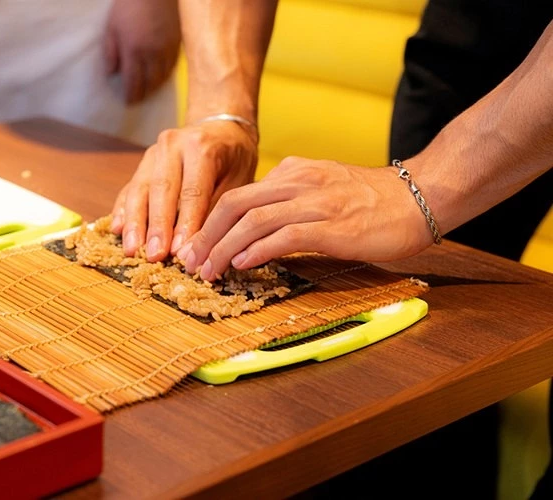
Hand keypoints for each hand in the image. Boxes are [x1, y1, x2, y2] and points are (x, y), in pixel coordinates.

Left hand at [104, 0, 180, 103]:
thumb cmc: (128, 6)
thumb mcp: (111, 27)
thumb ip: (110, 52)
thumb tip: (111, 74)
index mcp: (133, 51)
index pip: (133, 82)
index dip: (131, 95)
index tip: (128, 103)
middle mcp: (152, 54)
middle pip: (150, 83)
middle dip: (144, 94)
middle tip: (138, 99)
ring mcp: (167, 50)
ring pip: (164, 77)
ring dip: (156, 87)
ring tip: (149, 91)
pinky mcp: (177, 43)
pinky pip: (173, 67)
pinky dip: (166, 76)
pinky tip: (161, 77)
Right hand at [111, 120, 257, 261]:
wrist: (221, 128)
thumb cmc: (234, 160)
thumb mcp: (238, 181)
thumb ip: (216, 211)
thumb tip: (196, 249)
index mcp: (202, 148)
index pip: (192, 191)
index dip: (185, 223)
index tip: (179, 251)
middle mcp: (173, 145)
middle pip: (161, 189)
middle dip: (156, 226)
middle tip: (153, 255)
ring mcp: (153, 152)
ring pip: (140, 189)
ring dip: (134, 222)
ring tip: (132, 249)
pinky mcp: (142, 163)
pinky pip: (130, 187)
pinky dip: (123, 210)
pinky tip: (117, 230)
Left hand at [176, 156, 435, 280]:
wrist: (422, 196)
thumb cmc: (373, 200)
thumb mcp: (323, 187)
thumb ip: (291, 200)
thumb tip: (258, 226)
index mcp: (293, 172)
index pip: (239, 195)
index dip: (211, 223)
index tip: (196, 247)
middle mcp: (298, 181)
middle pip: (235, 205)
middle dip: (207, 235)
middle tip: (191, 262)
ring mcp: (315, 202)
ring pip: (253, 221)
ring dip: (223, 248)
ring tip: (208, 271)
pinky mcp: (332, 226)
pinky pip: (284, 236)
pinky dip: (258, 251)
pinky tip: (242, 266)